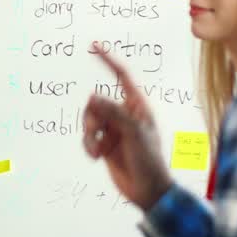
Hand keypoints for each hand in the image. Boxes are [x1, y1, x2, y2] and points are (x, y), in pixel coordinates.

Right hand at [81, 47, 171, 210]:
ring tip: (97, 150)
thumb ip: (113, 113)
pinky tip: (97, 157)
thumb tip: (92, 96)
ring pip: (89, 120)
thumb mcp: (134, 133)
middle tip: (98, 133)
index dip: (108, 59)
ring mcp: (114, 129)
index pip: (122, 76)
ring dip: (90, 136)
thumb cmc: (149, 160)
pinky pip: (88, 136)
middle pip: (97, 103)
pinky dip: (89, 146)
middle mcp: (124, 114)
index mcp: (137, 106)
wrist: (147, 190)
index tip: (93, 45)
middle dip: (92, 119)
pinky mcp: (105, 143)